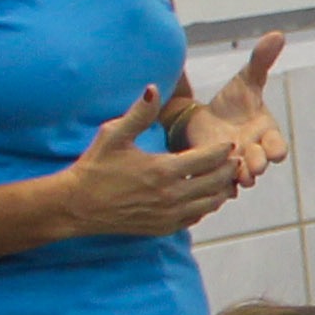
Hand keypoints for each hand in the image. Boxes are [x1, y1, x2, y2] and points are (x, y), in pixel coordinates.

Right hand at [54, 87, 245, 239]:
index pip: (208, 158)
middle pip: (216, 181)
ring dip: (222, 189)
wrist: (77, 205)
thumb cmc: (95, 167)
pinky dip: (206, 205)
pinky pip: (196, 216)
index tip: (230, 143)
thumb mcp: (113, 135)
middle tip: (236, 159)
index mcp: (163, 170)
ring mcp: (169, 214)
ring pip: (211, 203)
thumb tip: (154, 87)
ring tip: (227, 177)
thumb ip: (139, 113)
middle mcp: (171, 195)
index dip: (223, 150)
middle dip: (229, 169)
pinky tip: (206, 195)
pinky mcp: (164, 227)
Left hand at [172, 31, 289, 184]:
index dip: (276, 149)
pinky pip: (221, 183)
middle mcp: (254, 152)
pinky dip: (218, 183)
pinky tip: (211, 176)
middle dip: (256, 165)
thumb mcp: (245, 81)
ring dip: (237, 178)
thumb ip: (261, 61)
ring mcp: (235, 165)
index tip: (273, 151)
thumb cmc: (232, 102)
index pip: (278, 145)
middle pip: (260, 164)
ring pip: (241, 178)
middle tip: (251, 168)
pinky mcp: (216, 173)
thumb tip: (278, 34)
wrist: (206, 120)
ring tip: (231, 176)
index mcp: (266, 133)